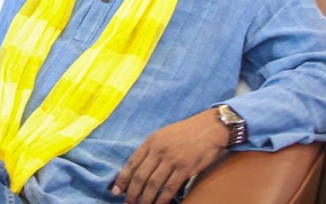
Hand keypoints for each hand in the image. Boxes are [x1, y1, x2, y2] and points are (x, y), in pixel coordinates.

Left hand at [112, 109, 228, 203]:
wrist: (209, 128)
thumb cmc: (186, 132)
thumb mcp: (163, 135)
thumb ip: (151, 149)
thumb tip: (139, 167)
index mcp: (151, 142)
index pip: (131, 163)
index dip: (122, 179)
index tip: (116, 191)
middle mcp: (158, 151)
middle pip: (140, 176)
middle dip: (132, 192)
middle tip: (128, 203)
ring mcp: (172, 160)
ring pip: (153, 184)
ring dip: (145, 198)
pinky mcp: (185, 169)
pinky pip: (170, 188)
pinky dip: (162, 199)